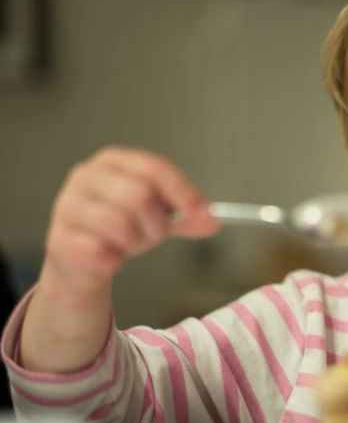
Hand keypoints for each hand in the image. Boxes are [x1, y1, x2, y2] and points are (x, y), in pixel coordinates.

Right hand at [43, 147, 219, 293]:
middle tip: (156, 236)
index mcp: (113, 161)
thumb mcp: (159, 215)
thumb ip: (187, 216)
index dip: (183, 191)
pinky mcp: (59, 238)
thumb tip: (213, 220)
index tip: (203, 213)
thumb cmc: (120, 228)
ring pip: (120, 224)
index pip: (154, 167)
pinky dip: (116, 260)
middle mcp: (86, 176)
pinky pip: (103, 252)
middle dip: (157, 224)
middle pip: (140, 194)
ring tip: (127, 244)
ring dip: (135, 243)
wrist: (82, 260)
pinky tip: (109, 257)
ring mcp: (67, 205)